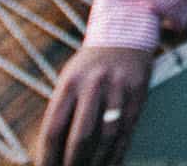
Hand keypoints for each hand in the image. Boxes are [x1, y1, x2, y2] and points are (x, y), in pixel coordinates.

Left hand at [36, 44, 153, 165]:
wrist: (126, 33)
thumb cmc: (91, 65)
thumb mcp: (70, 79)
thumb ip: (62, 111)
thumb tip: (52, 151)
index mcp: (70, 83)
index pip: (54, 128)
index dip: (48, 156)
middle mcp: (93, 85)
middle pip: (81, 136)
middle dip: (73, 164)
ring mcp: (118, 90)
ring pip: (106, 137)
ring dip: (97, 163)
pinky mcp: (138, 94)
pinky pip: (127, 131)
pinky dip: (118, 154)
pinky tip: (111, 165)